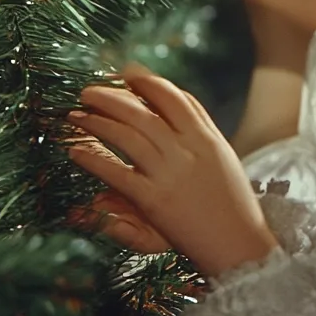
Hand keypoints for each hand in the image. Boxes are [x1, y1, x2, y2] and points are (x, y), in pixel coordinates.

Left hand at [67, 63, 277, 275]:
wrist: (239, 243)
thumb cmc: (232, 200)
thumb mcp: (221, 154)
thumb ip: (199, 125)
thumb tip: (175, 99)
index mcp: (205, 136)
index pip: (174, 97)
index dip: (148, 81)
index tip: (126, 72)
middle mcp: (188, 149)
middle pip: (144, 112)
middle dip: (113, 96)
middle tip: (88, 90)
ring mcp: (171, 173)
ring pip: (128, 136)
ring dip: (98, 121)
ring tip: (76, 114)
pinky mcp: (155, 201)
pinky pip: (118, 174)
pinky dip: (95, 160)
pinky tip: (77, 152)